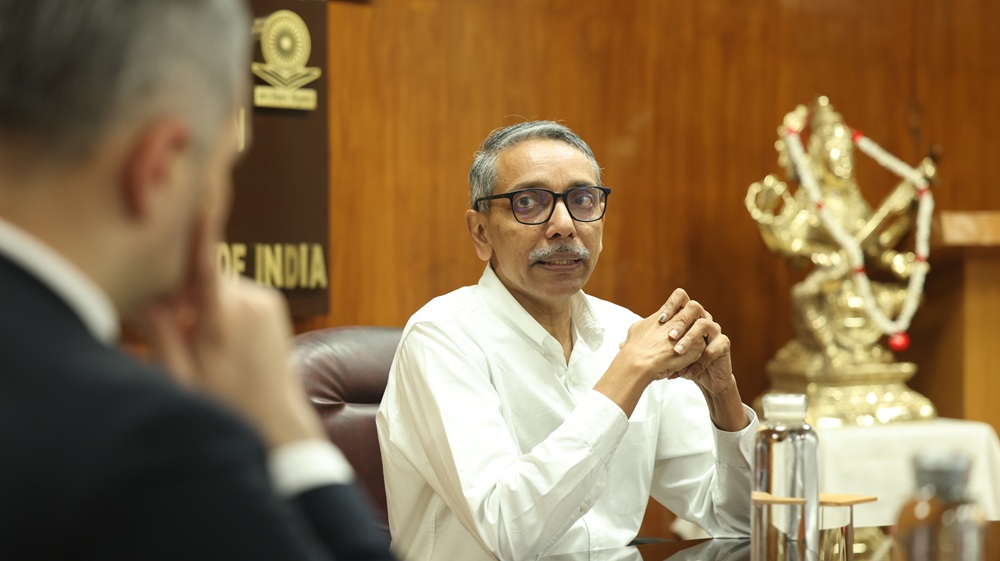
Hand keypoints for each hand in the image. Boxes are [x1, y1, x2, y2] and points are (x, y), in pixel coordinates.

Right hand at [136, 206, 322, 448]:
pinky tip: (220, 340)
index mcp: (223, 321)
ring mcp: (265, 299)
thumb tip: (139, 289)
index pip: (204, 263)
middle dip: (179, 294)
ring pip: (214, 284)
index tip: (203, 186)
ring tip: (205, 347)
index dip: (200, 224)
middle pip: (199, 275)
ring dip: (199, 304)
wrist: (277, 421)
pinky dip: (217, 307)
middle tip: (176, 334)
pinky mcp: (272, 301)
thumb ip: (159, 329)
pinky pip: (231, 292)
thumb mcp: (181, 375)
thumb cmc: (224, 405)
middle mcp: (250, 301)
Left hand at [654, 290, 747, 430]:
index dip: (671, 303)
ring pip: (706, 324)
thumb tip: (620, 345)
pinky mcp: (723, 345)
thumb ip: (644, 344)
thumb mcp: (659, 351)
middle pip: (694, 306)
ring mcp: (714, 331)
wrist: (701, 377)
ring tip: (678, 352)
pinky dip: (701, 359)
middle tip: (670, 337)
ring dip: (690, 339)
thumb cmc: (679, 361)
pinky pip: (715, 347)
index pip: (681, 297)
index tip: (660, 319)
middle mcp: (701, 319)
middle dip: (681, 321)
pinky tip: (689, 371)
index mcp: (685, 317)